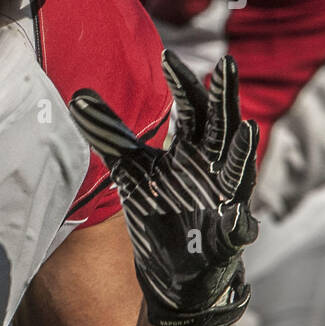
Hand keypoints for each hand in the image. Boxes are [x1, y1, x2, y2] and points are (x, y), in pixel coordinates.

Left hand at [70, 52, 258, 325]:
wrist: (173, 270)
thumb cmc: (160, 210)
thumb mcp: (130, 168)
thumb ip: (109, 133)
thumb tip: (78, 95)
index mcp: (192, 148)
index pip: (191, 107)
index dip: (182, 83)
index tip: (167, 55)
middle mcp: (214, 167)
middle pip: (223, 126)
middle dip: (226, 97)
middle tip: (228, 64)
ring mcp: (226, 201)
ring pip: (239, 171)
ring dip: (242, 152)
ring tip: (247, 127)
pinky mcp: (230, 238)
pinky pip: (239, 228)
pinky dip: (240, 222)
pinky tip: (239, 217)